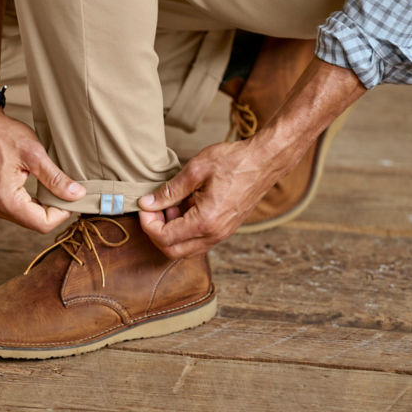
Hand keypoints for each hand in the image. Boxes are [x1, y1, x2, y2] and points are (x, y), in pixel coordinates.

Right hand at [0, 97, 85, 232]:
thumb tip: (76, 194)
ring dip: (46, 206)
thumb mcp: (35, 154)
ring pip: (30, 217)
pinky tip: (44, 186)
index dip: (63, 213)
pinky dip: (36, 201)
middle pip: (36, 223)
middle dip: (56, 210)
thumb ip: (56, 178)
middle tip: (70, 190)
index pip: (43, 224)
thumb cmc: (2, 135)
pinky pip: (22, 209)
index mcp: (6, 201)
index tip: (74, 196)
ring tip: (58, 186)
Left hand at [137, 136, 297, 258]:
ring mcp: (221, 234)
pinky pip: (197, 240)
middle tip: (154, 208)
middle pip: (172, 250)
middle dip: (156, 231)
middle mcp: (214, 234)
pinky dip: (184, 229)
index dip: (148, 223)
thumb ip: (169, 190)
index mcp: (205, 221)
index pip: (164, 238)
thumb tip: (147, 203)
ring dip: (170, 231)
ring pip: (184, 248)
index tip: (146, 205)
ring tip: (172, 204)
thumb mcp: (196, 170)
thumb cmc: (235, 161)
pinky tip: (185, 205)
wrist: (265, 161)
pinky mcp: (224, 230)